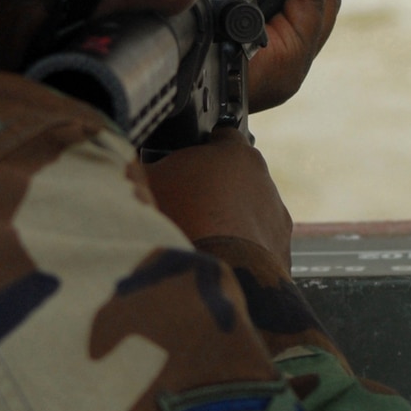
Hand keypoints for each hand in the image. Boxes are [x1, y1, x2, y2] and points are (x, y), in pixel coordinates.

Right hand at [146, 128, 292, 272]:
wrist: (211, 275)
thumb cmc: (178, 219)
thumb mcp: (145, 181)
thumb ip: (141, 167)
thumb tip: (129, 166)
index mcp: (235, 153)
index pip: (223, 135)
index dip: (203, 146)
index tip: (187, 159)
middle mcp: (263, 180)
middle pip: (237, 176)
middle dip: (215, 188)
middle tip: (185, 205)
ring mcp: (275, 217)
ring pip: (250, 212)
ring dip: (229, 221)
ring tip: (199, 239)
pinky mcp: (280, 251)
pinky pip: (256, 247)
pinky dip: (240, 252)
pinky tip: (217, 261)